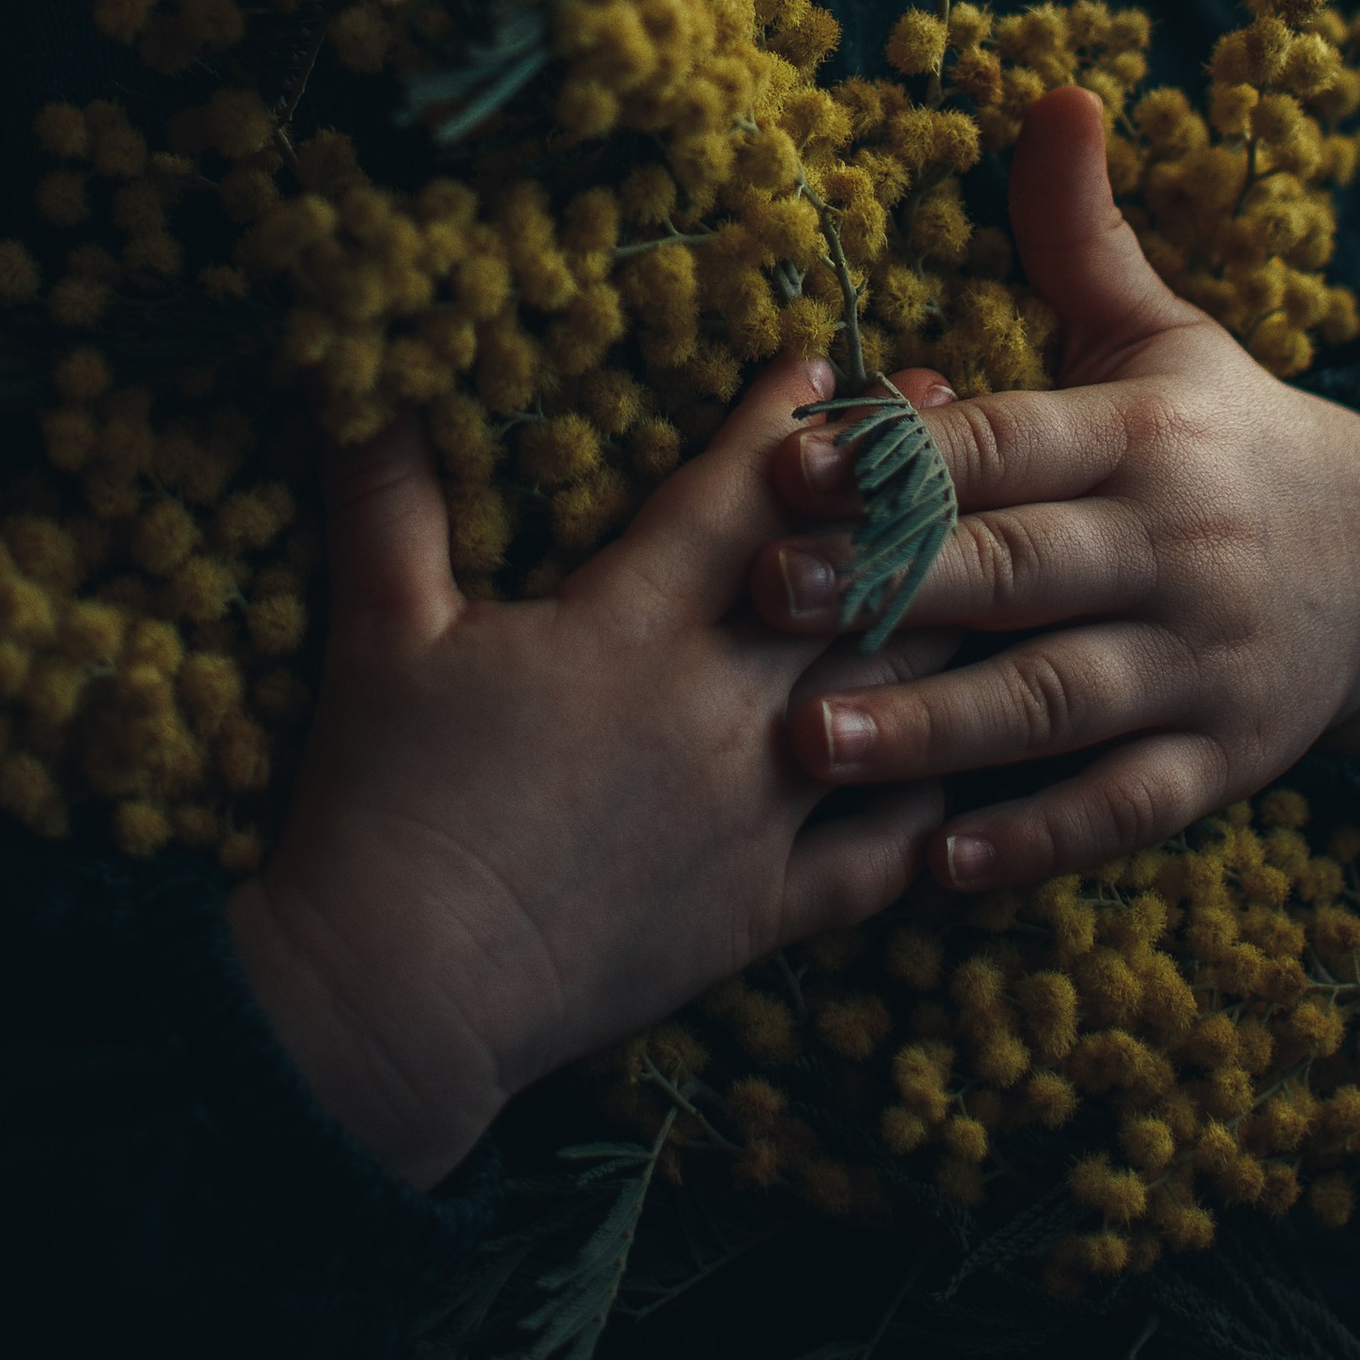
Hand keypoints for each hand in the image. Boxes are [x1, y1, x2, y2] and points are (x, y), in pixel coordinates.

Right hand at [228, 351, 947, 1187]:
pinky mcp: (768, 912)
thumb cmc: (381, 805)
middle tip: (962, 420)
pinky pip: (887, 849)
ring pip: (894, 694)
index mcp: (626, 627)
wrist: (401, 998)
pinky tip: (979, 754)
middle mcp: (717, 708)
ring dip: (950, 614)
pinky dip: (942, 797)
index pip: (734, 498)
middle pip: (847, 576)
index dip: (787, 423)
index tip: (828, 362)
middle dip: (907, 487)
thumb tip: (358, 384)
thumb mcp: (376, 634)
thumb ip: (384, 500)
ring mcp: (758, 814)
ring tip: (1002, 553)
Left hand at [747, 87, 1359, 891]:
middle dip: (887, 585)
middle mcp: (1172, 549)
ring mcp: (1201, 664)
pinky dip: (1038, 839)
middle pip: (1018, 571)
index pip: (1008, 442)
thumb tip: (1053, 88)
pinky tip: (939, 866)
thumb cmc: (1229, 439)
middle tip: (761, 599)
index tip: (786, 463)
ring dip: (933, 726)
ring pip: (1056, 701)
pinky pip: (1124, 808)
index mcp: (1142, 436)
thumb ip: (1082, 232)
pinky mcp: (1222, 763)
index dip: (901, 453)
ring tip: (813, 744)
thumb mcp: (1165, 334)